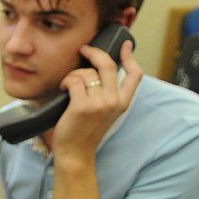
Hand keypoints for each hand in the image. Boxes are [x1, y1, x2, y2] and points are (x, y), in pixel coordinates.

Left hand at [52, 40, 142, 166]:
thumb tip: (98, 72)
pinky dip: (66, 82)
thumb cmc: (85, 133)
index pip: (135, 75)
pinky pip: (74, 81)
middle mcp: (114, 102)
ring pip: (87, 73)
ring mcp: (99, 104)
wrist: (75, 154)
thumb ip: (107, 95)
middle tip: (84, 49)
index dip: (130, 57)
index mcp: (123, 103)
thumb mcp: (104, 113)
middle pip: (108, 65)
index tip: (126, 45)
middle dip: (94, 52)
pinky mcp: (82, 106)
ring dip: (73, 75)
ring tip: (68, 86)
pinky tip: (63, 89)